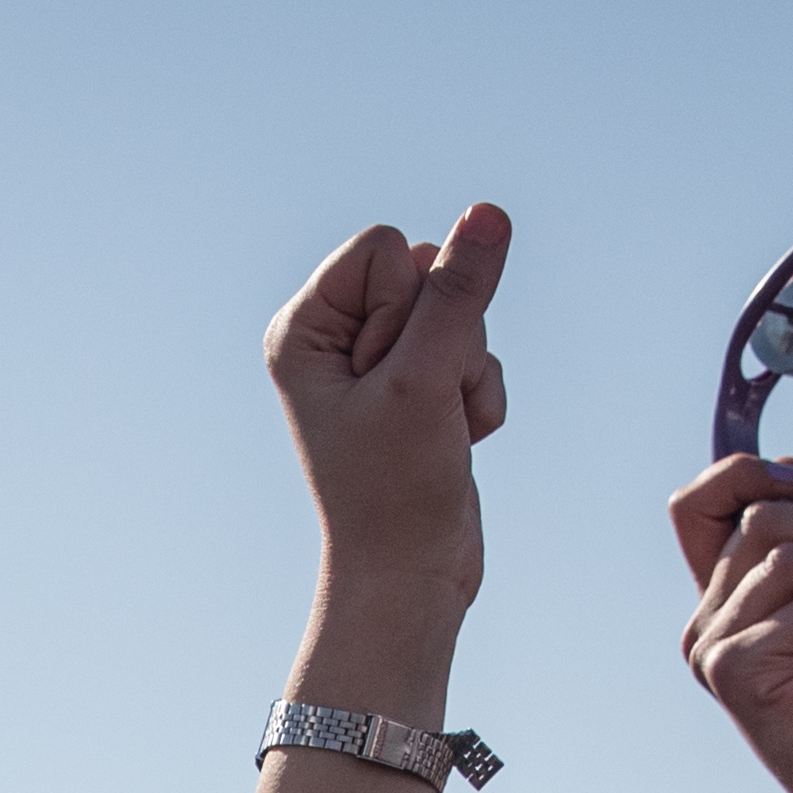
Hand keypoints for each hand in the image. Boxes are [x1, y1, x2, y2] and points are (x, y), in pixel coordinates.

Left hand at [267, 206, 511, 610]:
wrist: (411, 580)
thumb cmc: (396, 493)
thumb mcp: (427, 381)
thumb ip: (458, 293)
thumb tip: (489, 213)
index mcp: (303, 328)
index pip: (385, 248)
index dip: (407, 306)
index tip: (386, 376)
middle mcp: (333, 337)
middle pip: (427, 271)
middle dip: (444, 336)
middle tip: (414, 405)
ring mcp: (378, 361)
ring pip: (460, 311)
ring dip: (468, 369)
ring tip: (436, 427)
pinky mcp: (419, 385)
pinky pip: (476, 348)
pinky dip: (480, 394)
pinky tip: (456, 439)